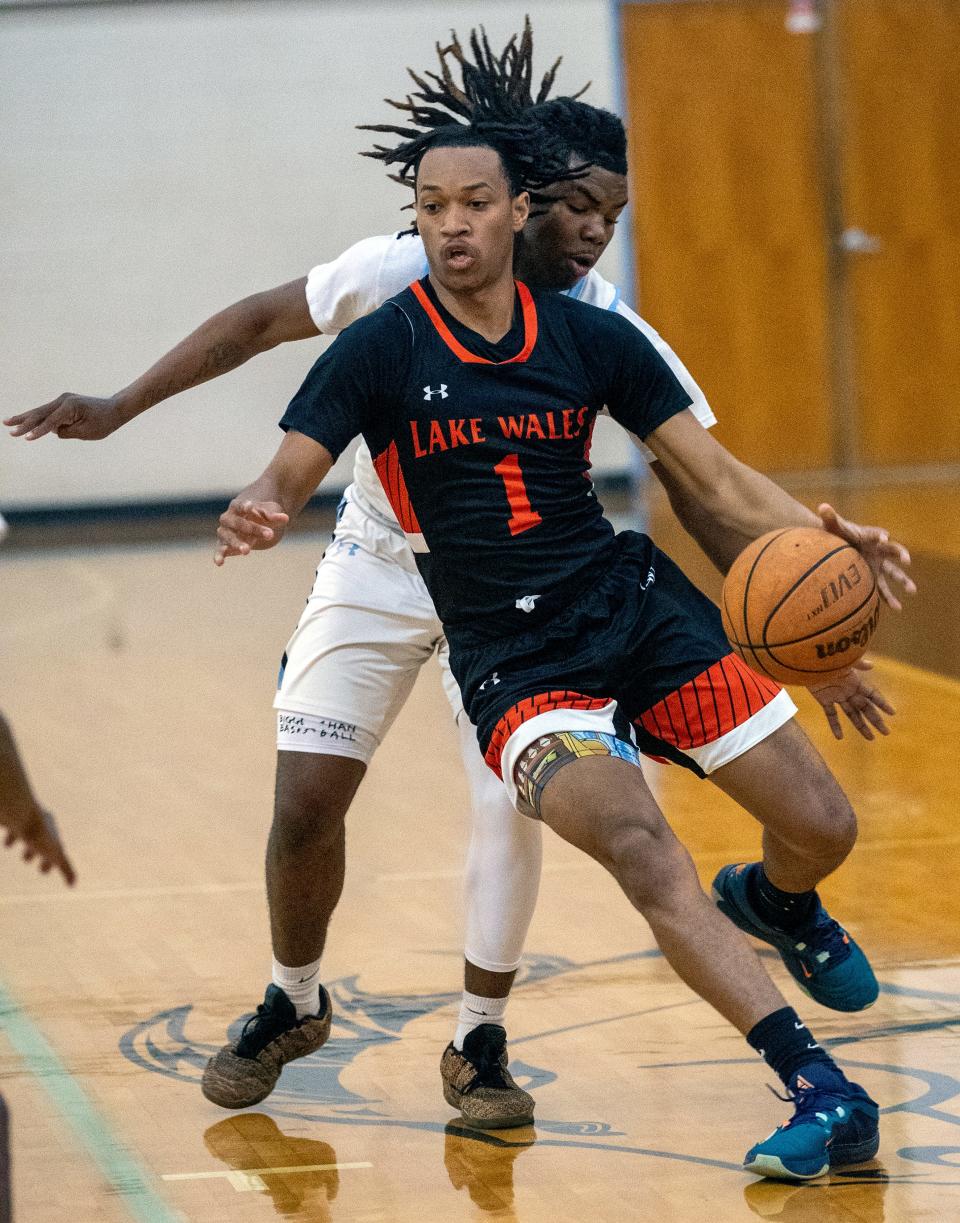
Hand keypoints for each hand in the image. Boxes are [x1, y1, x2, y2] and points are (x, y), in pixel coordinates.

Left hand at [3, 804, 75, 884]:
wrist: (19, 813)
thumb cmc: (37, 834)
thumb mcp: (54, 854)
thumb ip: (65, 868)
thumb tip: (73, 884)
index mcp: (52, 831)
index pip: (55, 848)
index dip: (50, 861)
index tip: (43, 871)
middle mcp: (39, 822)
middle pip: (38, 838)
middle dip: (33, 850)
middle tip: (25, 860)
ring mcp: (23, 819)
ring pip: (22, 830)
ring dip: (17, 839)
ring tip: (8, 845)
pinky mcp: (10, 818)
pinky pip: (8, 825)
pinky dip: (6, 834)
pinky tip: (4, 840)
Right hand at [4, 393, 124, 440]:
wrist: (115, 409)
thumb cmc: (104, 422)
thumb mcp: (87, 432)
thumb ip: (67, 432)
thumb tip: (53, 430)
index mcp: (70, 406)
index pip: (51, 422)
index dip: (38, 431)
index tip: (26, 438)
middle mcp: (64, 400)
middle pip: (40, 413)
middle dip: (24, 422)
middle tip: (9, 429)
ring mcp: (63, 400)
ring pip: (40, 411)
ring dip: (25, 418)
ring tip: (7, 422)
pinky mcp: (64, 404)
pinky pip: (47, 412)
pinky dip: (36, 418)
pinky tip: (23, 421)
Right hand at [215, 499, 288, 565]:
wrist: (252, 525)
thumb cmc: (260, 516)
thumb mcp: (269, 513)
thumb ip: (274, 516)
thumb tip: (286, 518)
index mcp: (237, 506)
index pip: (240, 505)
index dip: (245, 506)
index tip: (250, 507)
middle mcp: (228, 519)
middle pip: (238, 523)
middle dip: (253, 529)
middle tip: (270, 534)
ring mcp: (225, 532)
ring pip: (229, 537)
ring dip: (237, 544)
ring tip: (247, 551)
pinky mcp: (224, 546)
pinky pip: (220, 550)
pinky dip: (218, 556)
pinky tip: (219, 563)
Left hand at [808, 658, 893, 740]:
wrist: (806, 661)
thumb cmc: (825, 659)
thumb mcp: (843, 661)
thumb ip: (857, 663)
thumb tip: (872, 665)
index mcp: (855, 681)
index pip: (872, 694)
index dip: (882, 703)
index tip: (893, 713)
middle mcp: (848, 690)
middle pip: (865, 708)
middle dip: (876, 720)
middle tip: (886, 732)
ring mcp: (837, 696)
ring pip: (852, 714)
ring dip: (861, 726)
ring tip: (871, 738)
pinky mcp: (824, 700)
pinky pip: (831, 715)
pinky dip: (835, 726)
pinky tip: (840, 738)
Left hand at [818, 503, 915, 611]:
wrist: (837, 545)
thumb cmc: (836, 534)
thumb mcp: (833, 526)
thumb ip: (829, 517)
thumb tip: (822, 506)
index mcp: (869, 536)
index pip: (876, 534)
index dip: (880, 535)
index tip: (884, 538)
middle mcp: (878, 550)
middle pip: (893, 551)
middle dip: (901, 554)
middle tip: (907, 560)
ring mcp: (878, 564)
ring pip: (893, 573)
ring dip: (904, 581)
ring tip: (913, 590)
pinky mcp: (873, 576)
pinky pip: (882, 589)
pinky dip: (889, 598)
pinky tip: (897, 608)